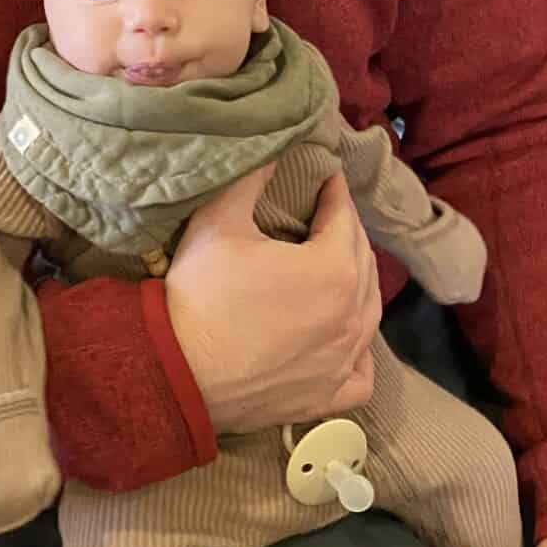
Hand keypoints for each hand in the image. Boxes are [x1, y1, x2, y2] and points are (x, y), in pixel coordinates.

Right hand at [166, 170, 380, 434]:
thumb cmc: (199, 293)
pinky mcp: (327, 396)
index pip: (344, 219)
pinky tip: (345, 340)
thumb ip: (252, 179)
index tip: (327, 178)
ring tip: (339, 267)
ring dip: (359, 284)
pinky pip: (362, 372)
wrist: (176, 372)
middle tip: (329, 215)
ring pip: (370, 313)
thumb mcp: (219, 221)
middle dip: (348, 233)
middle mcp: (351, 316)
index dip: (334, 193)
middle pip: (363, 262)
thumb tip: (273, 150)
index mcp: (333, 270)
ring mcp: (343, 361)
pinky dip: (359, 352)